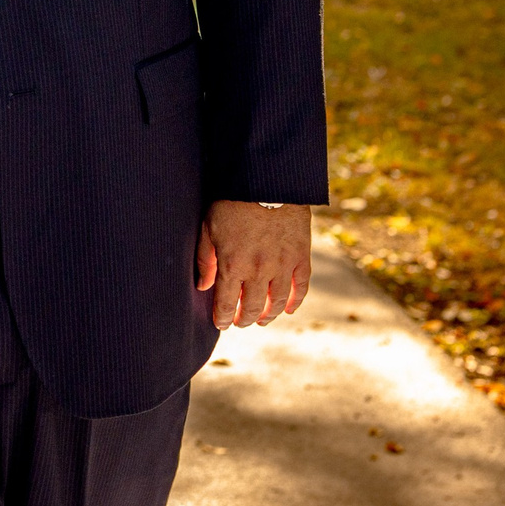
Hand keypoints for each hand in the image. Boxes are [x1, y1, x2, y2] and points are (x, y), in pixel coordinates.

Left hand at [195, 201, 312, 328]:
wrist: (267, 181)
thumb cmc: (232, 202)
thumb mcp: (209, 227)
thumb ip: (206, 259)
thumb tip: (202, 286)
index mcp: (234, 265)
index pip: (227, 304)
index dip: (223, 318)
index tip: (221, 324)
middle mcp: (259, 271)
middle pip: (254, 307)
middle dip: (245, 320)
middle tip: (241, 323)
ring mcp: (283, 265)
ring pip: (277, 302)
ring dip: (269, 315)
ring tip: (262, 320)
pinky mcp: (301, 256)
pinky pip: (301, 287)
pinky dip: (295, 301)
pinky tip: (288, 309)